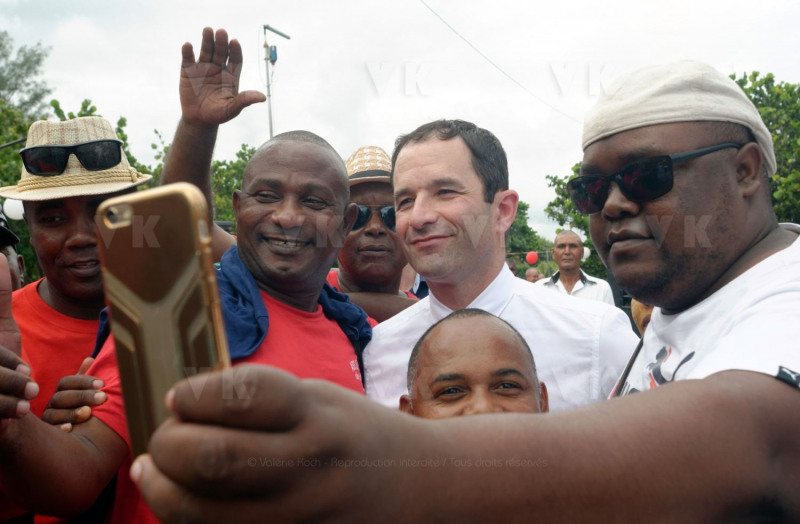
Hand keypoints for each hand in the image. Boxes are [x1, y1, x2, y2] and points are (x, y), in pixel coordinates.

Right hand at [0, 254, 36, 422]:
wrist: (2, 409)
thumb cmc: (0, 363)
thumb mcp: (0, 328)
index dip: (7, 364)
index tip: (28, 372)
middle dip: (8, 382)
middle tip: (32, 389)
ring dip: (6, 404)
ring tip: (27, 407)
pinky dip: (4, 415)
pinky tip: (18, 419)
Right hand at [41, 357, 106, 431]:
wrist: (81, 435)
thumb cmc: (87, 408)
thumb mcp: (88, 393)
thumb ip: (87, 378)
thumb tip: (90, 359)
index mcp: (62, 391)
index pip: (68, 382)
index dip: (85, 382)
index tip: (103, 384)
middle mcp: (52, 404)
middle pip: (62, 397)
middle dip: (83, 396)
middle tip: (103, 398)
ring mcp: (48, 419)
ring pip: (53, 414)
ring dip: (71, 413)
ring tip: (88, 413)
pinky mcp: (47, 436)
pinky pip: (49, 432)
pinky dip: (59, 429)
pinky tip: (70, 429)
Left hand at [131, 366, 428, 522]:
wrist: (415, 488)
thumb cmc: (358, 435)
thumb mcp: (321, 399)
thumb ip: (262, 401)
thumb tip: (187, 407)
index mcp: (318, 417)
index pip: (242, 396)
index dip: (195, 394)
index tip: (179, 396)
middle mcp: (308, 468)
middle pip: (210, 458)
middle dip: (169, 443)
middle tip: (166, 434)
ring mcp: (299, 517)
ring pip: (201, 512)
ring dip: (161, 488)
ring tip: (155, 469)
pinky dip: (187, 518)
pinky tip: (182, 499)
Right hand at [179, 27, 265, 125]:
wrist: (199, 119)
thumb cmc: (219, 114)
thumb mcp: (232, 108)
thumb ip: (245, 100)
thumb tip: (262, 97)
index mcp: (231, 75)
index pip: (235, 59)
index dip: (235, 50)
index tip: (235, 42)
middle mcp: (218, 68)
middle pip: (222, 52)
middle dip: (222, 42)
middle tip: (222, 32)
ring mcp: (203, 68)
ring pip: (206, 51)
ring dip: (207, 40)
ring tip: (208, 30)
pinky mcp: (188, 71)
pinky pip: (188, 59)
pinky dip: (188, 52)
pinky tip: (188, 46)